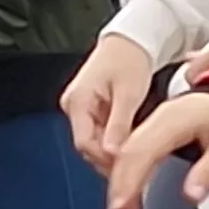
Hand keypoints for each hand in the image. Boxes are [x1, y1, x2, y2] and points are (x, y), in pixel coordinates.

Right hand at [62, 33, 158, 168]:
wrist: (131, 41)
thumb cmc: (129, 59)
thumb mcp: (129, 93)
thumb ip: (119, 125)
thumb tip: (112, 153)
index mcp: (77, 100)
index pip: (84, 143)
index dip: (105, 159)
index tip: (127, 166)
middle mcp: (73, 106)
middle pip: (87, 145)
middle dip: (109, 158)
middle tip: (134, 167)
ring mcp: (79, 108)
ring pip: (94, 141)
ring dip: (112, 151)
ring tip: (135, 155)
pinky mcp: (89, 110)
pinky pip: (99, 133)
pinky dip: (113, 140)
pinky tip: (129, 143)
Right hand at [106, 90, 208, 208]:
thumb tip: (191, 194)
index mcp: (174, 119)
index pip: (143, 149)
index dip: (129, 178)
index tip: (122, 204)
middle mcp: (156, 119)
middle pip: (127, 151)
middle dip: (118, 185)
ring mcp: (148, 124)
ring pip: (123, 152)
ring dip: (117, 183)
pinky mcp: (146, 132)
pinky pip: (128, 152)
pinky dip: (123, 175)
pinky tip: (123, 196)